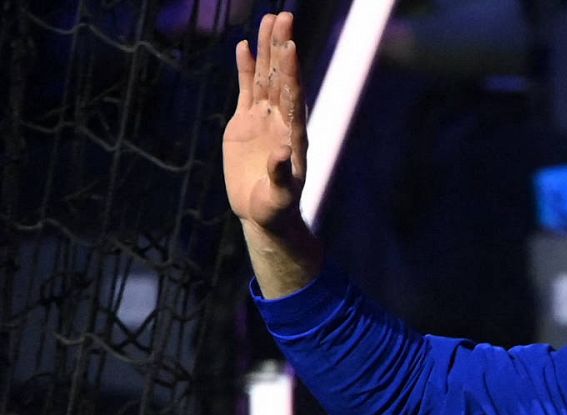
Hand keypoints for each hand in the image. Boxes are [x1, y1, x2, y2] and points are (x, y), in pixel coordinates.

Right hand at [224, 12, 306, 233]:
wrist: (263, 213)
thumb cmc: (275, 208)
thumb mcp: (279, 196)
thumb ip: (282, 175)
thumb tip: (281, 152)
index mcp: (293, 135)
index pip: (293, 97)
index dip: (292, 72)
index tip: (291, 47)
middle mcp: (281, 121)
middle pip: (281, 77)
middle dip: (282, 47)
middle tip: (284, 16)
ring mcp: (263, 119)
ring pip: (265, 77)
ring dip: (267, 49)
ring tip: (270, 19)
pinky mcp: (246, 122)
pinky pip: (246, 89)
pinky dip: (245, 68)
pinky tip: (244, 45)